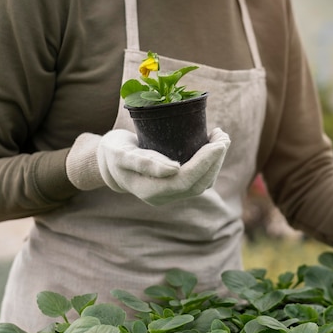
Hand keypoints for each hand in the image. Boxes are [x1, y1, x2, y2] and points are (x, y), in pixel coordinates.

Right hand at [66, 127, 229, 204]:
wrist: (109, 161)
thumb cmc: (114, 153)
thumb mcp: (123, 154)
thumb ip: (145, 162)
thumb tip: (175, 169)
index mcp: (151, 191)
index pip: (187, 180)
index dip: (205, 162)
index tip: (217, 143)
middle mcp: (163, 197)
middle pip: (199, 183)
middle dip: (215, 160)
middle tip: (223, 136)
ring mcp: (171, 194)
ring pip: (202, 183)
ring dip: (216, 162)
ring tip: (221, 137)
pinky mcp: (176, 186)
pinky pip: (199, 179)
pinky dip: (210, 163)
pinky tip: (212, 145)